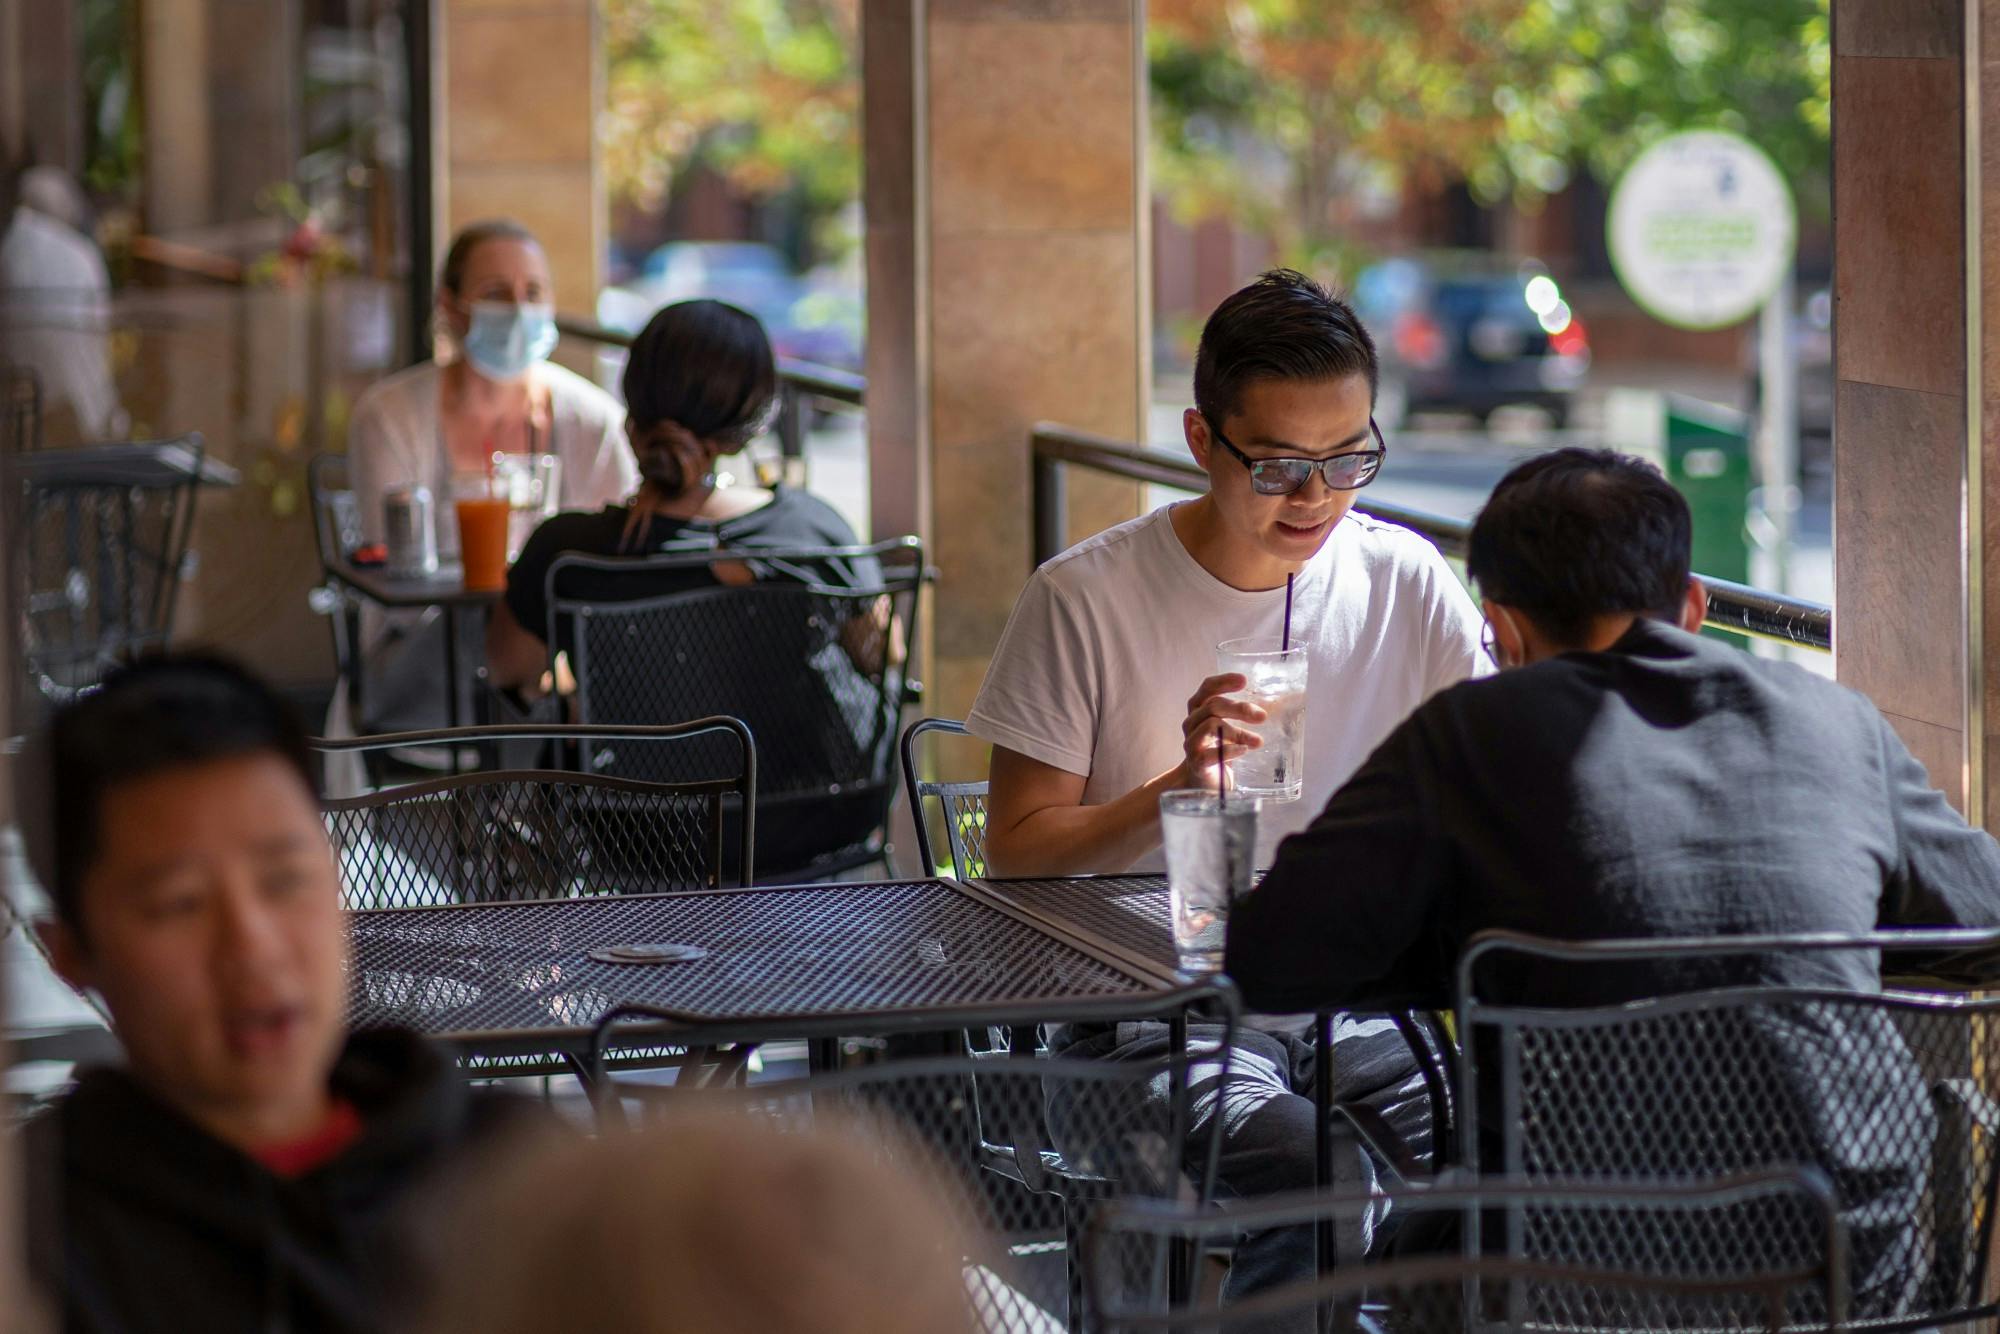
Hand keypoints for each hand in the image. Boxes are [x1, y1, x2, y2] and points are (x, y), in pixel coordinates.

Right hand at [1179, 673, 1264, 791]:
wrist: (1205, 782)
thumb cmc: (1221, 749)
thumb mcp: (1233, 728)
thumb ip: (1250, 715)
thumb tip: (1287, 701)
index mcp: (1199, 709)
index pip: (1208, 688)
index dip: (1224, 681)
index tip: (1244, 680)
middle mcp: (1192, 723)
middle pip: (1213, 705)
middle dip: (1239, 708)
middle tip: (1262, 716)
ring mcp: (1191, 742)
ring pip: (1211, 726)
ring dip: (1239, 732)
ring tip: (1258, 741)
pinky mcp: (1196, 763)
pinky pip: (1210, 754)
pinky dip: (1229, 750)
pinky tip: (1244, 751)